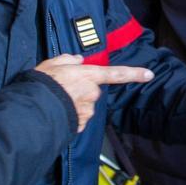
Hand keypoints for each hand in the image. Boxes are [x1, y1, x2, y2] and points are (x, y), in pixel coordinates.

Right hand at [36, 54, 152, 131]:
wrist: (36, 108)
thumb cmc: (44, 84)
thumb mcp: (53, 63)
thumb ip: (68, 60)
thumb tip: (77, 60)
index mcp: (89, 75)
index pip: (116, 73)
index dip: (134, 73)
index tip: (149, 74)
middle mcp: (92, 93)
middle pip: (92, 91)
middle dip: (81, 91)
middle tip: (62, 89)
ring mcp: (88, 110)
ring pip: (85, 105)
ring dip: (74, 104)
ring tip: (57, 101)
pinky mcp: (81, 124)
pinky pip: (79, 118)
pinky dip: (71, 116)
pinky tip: (59, 112)